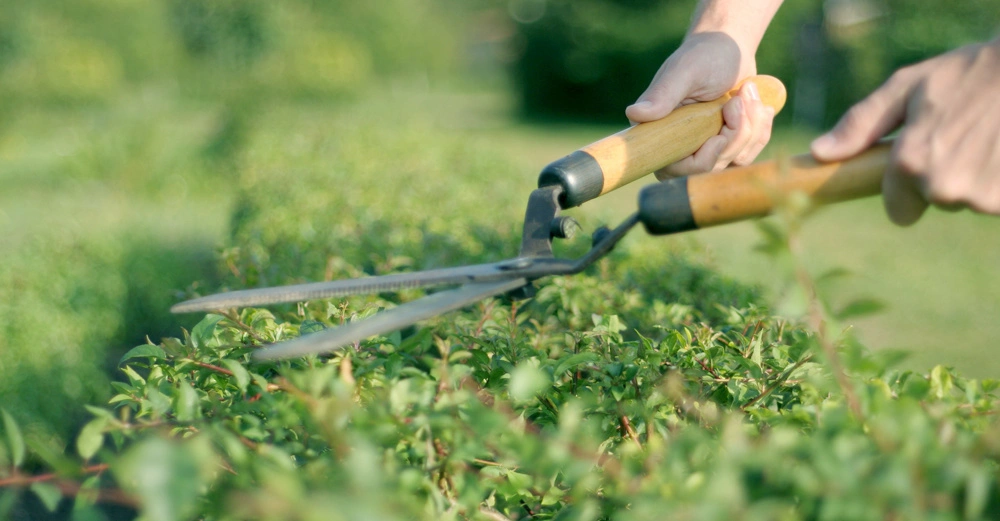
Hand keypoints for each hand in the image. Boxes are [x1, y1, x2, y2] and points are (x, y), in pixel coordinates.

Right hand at [626, 32, 775, 177]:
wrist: (730, 49)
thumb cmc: (703, 56)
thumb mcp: (684, 72)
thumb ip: (662, 95)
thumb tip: (633, 114)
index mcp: (659, 132)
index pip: (673, 170)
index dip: (700, 162)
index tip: (719, 137)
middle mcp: (679, 145)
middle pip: (711, 168)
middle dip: (735, 135)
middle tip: (739, 98)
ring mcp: (705, 148)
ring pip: (733, 161)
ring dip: (750, 127)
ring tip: (748, 93)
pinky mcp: (728, 147)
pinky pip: (748, 154)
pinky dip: (760, 129)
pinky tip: (758, 104)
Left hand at [811, 40, 999, 224]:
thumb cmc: (968, 73)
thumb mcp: (908, 87)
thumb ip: (861, 124)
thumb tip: (820, 152)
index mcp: (911, 163)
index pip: (900, 210)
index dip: (910, 187)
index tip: (925, 161)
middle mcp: (942, 186)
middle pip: (937, 201)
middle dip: (946, 174)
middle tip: (964, 136)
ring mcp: (980, 197)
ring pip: (970, 200)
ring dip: (977, 176)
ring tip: (988, 138)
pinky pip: (996, 201)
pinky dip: (999, 179)